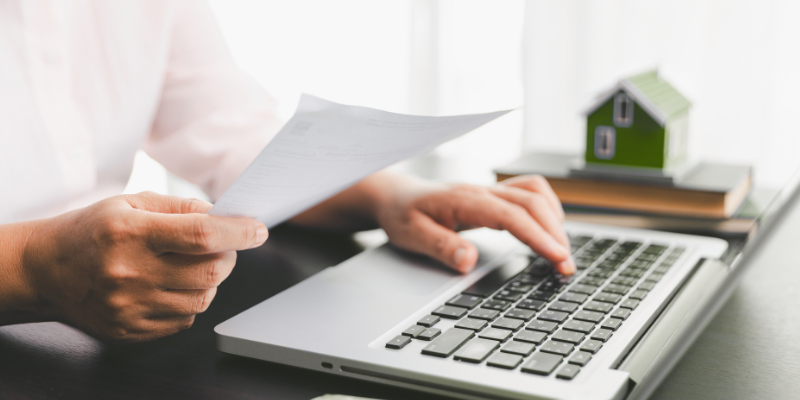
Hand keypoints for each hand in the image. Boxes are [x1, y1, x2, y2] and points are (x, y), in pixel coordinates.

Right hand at [21, 192, 266, 342]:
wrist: (45, 269)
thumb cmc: (93, 229)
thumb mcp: (131, 202)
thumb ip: (181, 207)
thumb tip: (226, 216)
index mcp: (131, 233)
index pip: (202, 235)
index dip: (238, 232)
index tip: (257, 230)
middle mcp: (129, 273)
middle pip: (209, 272)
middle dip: (228, 258)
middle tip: (223, 247)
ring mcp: (128, 307)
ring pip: (202, 299)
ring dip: (210, 281)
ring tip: (191, 264)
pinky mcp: (129, 330)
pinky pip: (184, 319)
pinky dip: (190, 301)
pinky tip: (171, 285)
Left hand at [375, 175, 573, 274]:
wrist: (395, 196)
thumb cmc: (402, 215)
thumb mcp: (411, 235)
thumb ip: (440, 246)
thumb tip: (468, 260)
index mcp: (463, 199)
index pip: (511, 215)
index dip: (538, 236)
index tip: (558, 258)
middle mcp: (481, 190)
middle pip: (531, 203)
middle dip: (554, 234)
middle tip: (567, 267)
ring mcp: (489, 190)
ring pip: (535, 193)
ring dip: (553, 219)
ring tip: (560, 251)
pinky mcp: (493, 195)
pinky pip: (529, 192)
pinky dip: (546, 209)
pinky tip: (547, 230)